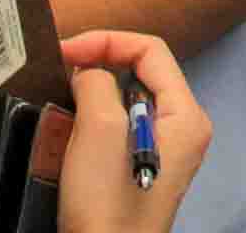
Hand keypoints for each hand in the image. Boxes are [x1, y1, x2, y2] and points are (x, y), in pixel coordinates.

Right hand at [56, 31, 209, 232]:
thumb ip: (96, 83)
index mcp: (186, 116)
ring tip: (59, 111)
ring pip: (121, 105)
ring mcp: (160, 153)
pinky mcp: (138, 171)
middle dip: (95, 71)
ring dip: (87, 102)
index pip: (151, 51)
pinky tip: (65, 141)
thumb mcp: (99, 129)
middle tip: (59, 76)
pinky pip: (113, 133)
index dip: (106, 42)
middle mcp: (180, 131)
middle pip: (138, 76)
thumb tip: (89, 73)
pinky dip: (87, 129)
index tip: (65, 52)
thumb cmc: (108, 203)